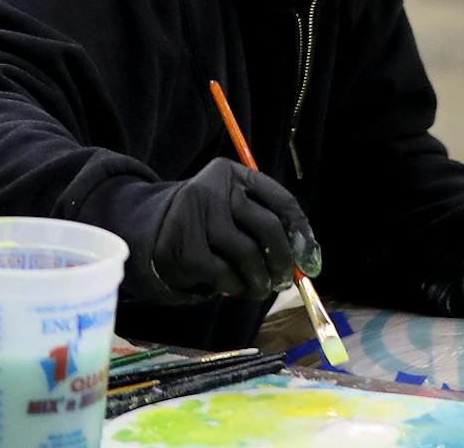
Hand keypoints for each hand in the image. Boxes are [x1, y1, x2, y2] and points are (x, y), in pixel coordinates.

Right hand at [149, 157, 321, 301]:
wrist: (153, 232)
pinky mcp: (184, 249)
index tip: (310, 260)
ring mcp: (196, 217)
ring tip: (260, 289)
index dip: (300, 232)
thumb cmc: (209, 223)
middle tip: (284, 281)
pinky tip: (234, 288)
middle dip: (283, 260)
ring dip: (259, 279)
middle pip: (267, 226)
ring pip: (247, 254)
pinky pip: (223, 274)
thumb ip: (266, 226)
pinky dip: (235, 287)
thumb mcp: (235, 211)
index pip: (280, 200)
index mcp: (234, 174)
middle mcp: (215, 188)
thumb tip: (307, 261)